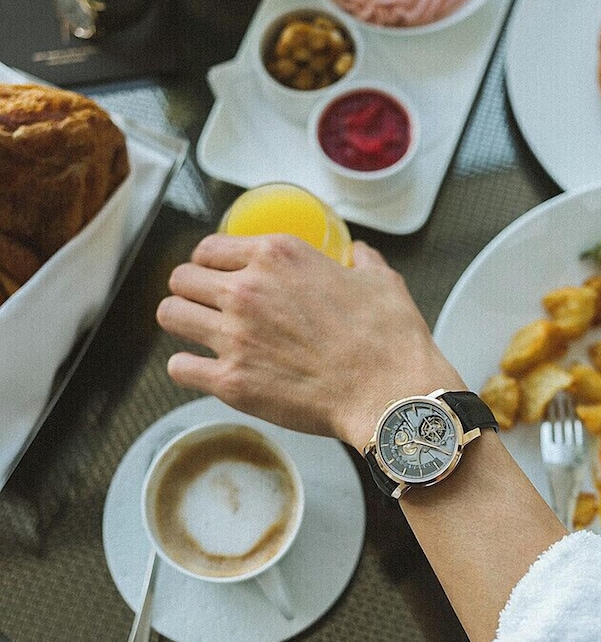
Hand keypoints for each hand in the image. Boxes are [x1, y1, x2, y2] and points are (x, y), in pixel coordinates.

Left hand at [156, 234, 463, 448]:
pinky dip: (188, 367)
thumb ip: (361, 260)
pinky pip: (179, 366)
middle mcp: (248, 289)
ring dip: (183, 323)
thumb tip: (358, 252)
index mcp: (278, 255)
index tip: (216, 276)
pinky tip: (204, 370)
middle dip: (191, 291)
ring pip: (170, 315)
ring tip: (198, 334)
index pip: (209, 247)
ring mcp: (235, 335)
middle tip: (206, 307)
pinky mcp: (231, 381)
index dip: (209, 263)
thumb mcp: (380, 281)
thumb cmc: (389, 339)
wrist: (390, 394)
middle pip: (182, 278)